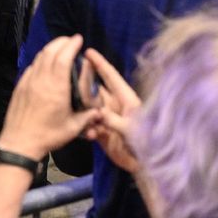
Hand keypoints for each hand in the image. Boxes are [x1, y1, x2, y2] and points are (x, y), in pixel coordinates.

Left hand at [0, 35, 99, 159]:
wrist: (20, 141)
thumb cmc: (48, 135)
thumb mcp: (73, 128)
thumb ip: (88, 117)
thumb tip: (100, 111)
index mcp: (56, 87)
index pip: (63, 58)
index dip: (70, 46)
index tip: (78, 39)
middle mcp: (40, 80)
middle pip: (49, 53)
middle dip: (60, 42)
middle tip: (70, 39)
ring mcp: (28, 82)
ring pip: (39, 58)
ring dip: (50, 49)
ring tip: (59, 47)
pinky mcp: (20, 87)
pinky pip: (31, 67)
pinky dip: (40, 60)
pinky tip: (45, 63)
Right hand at [82, 48, 142, 172]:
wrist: (147, 166)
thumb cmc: (148, 143)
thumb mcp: (133, 130)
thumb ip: (114, 120)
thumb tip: (98, 112)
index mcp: (126, 99)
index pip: (111, 77)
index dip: (100, 64)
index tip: (87, 51)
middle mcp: (115, 105)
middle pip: (96, 88)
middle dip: (84, 81)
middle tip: (68, 73)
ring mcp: (108, 118)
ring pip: (89, 106)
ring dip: (81, 106)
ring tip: (70, 104)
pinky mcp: (102, 132)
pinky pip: (88, 124)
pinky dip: (85, 127)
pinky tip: (87, 134)